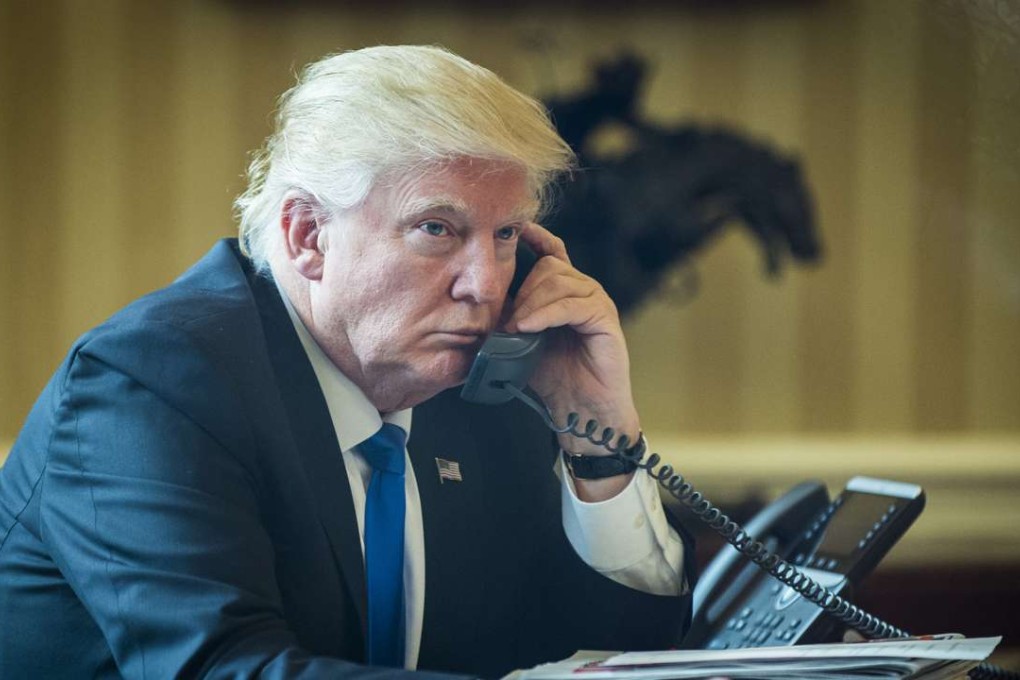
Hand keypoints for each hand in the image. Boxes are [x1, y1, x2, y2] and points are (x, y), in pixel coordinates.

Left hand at [504, 223, 639, 499]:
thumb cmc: (552, 380)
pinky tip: (530, 328)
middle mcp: (583, 292)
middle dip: (523, 288)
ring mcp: (597, 304)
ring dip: (531, 303)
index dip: (533, 238)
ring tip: (515, 328)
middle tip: (506, 320)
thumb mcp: (519, 343)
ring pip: (560, 281)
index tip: (509, 232)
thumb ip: (504, 320)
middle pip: (550, 266)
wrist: (581, 413)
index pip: (552, 252)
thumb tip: (472, 304)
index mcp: (564, 293)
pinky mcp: (606, 320)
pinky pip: (574, 304)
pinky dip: (547, 313)